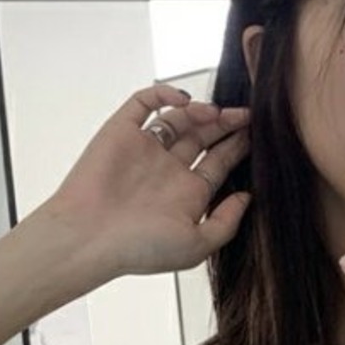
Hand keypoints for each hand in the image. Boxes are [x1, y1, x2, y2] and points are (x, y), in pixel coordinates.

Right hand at [39, 83, 252, 281]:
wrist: (88, 238)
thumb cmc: (138, 249)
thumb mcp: (196, 246)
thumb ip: (226, 222)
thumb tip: (247, 197)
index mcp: (187, 195)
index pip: (219, 164)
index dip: (238, 148)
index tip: (256, 135)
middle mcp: (168, 170)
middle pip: (204, 138)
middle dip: (225, 125)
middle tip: (246, 115)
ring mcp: (145, 149)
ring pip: (179, 119)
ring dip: (200, 111)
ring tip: (215, 113)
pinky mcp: (121, 132)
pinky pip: (143, 103)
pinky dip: (163, 95)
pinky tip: (183, 100)